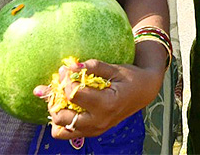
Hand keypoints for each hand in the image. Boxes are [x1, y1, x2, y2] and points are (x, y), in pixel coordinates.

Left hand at [41, 60, 162, 139]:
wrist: (143, 92)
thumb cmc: (130, 78)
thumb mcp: (114, 68)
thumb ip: (92, 66)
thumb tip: (70, 66)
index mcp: (106, 104)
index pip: (74, 95)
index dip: (65, 80)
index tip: (65, 69)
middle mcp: (99, 121)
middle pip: (62, 117)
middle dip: (56, 98)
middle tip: (60, 83)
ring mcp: (94, 130)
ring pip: (60, 130)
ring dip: (56, 112)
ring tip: (60, 96)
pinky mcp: (91, 132)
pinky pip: (66, 133)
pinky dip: (61, 121)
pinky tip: (66, 106)